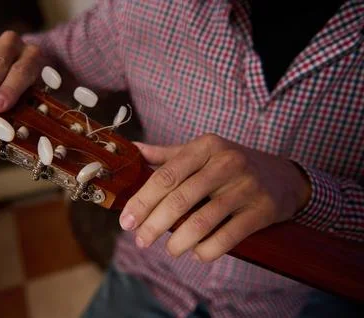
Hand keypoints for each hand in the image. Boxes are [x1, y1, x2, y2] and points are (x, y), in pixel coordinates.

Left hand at [119, 134, 311, 261]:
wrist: (284, 176)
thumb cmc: (232, 164)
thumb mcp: (203, 152)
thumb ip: (167, 154)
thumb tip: (133, 151)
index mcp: (206, 146)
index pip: (165, 175)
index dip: (142, 201)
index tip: (126, 221)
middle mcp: (226, 163)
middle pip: (179, 199)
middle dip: (154, 225)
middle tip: (140, 241)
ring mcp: (246, 186)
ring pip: (201, 221)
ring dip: (178, 242)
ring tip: (169, 250)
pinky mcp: (262, 210)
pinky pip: (227, 237)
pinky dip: (206, 250)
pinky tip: (196, 252)